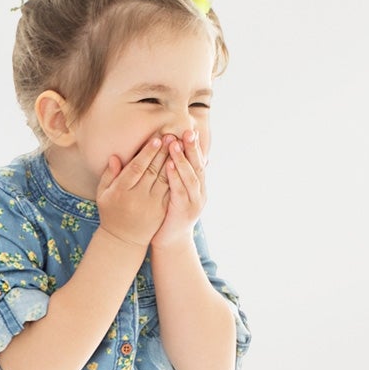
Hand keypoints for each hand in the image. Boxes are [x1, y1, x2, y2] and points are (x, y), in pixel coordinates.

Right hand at [95, 133, 170, 253]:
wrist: (124, 240)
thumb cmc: (111, 212)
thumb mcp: (103, 194)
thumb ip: (109, 175)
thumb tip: (115, 156)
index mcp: (122, 191)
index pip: (137, 168)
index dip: (148, 153)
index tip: (157, 139)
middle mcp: (138, 198)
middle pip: (153, 171)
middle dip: (164, 153)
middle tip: (172, 135)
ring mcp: (152, 205)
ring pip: (165, 180)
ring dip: (173, 162)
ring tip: (179, 146)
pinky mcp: (162, 211)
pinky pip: (171, 191)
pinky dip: (178, 177)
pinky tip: (183, 164)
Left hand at [153, 128, 207, 246]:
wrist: (170, 241)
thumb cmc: (168, 213)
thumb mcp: (175, 190)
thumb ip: (178, 174)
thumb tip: (176, 153)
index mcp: (198, 186)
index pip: (198, 161)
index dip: (195, 146)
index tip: (191, 128)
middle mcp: (200, 192)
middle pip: (198, 166)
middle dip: (193, 148)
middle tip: (188, 131)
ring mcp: (195, 202)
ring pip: (191, 177)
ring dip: (183, 159)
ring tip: (175, 143)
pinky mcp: (185, 211)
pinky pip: (180, 191)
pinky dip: (175, 177)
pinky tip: (169, 165)